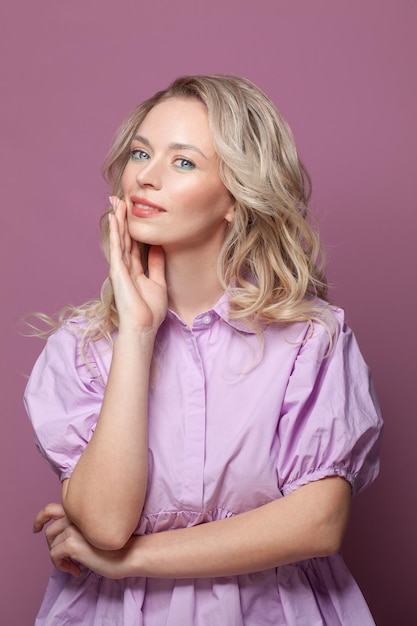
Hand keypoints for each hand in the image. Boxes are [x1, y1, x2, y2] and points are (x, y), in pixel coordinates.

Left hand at [33, 502, 134, 578]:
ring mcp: (72, 529)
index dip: (40, 518)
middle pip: (49, 530)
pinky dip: (62, 566)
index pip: (51, 508)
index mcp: (80, 509)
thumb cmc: (116, 543)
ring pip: (51, 545)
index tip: (36, 528)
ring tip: (74, 564)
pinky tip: (76, 570)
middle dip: (52, 544)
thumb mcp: (95, 529)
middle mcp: (74, 516)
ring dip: (59, 557)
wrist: (129, 553)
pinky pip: (54, 557)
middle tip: (62, 556)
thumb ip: (79, 525)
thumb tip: (62, 536)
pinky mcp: (71, 544)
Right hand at [109, 196, 167, 333]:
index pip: (133, 244)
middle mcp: (125, 267)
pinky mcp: (118, 271)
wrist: (143, 327)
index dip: (132, 228)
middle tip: (119, 199)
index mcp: (135, 270)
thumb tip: (159, 246)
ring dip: (117, 219)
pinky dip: (115, 232)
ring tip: (115, 201)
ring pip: (118, 238)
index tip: (133, 211)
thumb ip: (156, 265)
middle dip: (122, 218)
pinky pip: (117, 247)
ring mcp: (120, 268)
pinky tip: (114, 219)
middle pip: (124, 237)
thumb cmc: (149, 311)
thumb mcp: (158, 282)